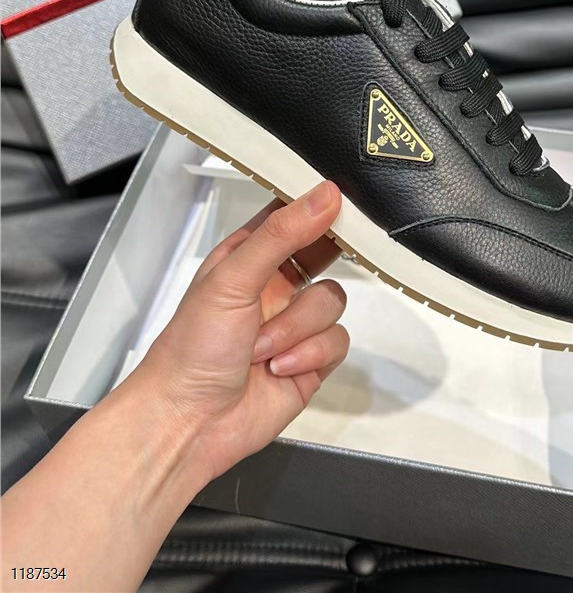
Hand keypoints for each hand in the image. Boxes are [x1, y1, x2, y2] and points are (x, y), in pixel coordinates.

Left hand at [127, 180, 347, 484]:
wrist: (188, 422)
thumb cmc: (191, 347)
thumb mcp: (232, 278)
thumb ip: (282, 234)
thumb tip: (323, 196)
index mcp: (248, 255)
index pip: (292, 214)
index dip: (317, 203)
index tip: (339, 198)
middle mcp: (275, 284)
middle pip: (324, 251)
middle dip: (323, 265)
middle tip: (321, 261)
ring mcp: (295, 322)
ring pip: (332, 300)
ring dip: (298, 327)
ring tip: (262, 348)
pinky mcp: (312, 359)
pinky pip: (338, 340)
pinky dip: (309, 354)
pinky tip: (279, 368)